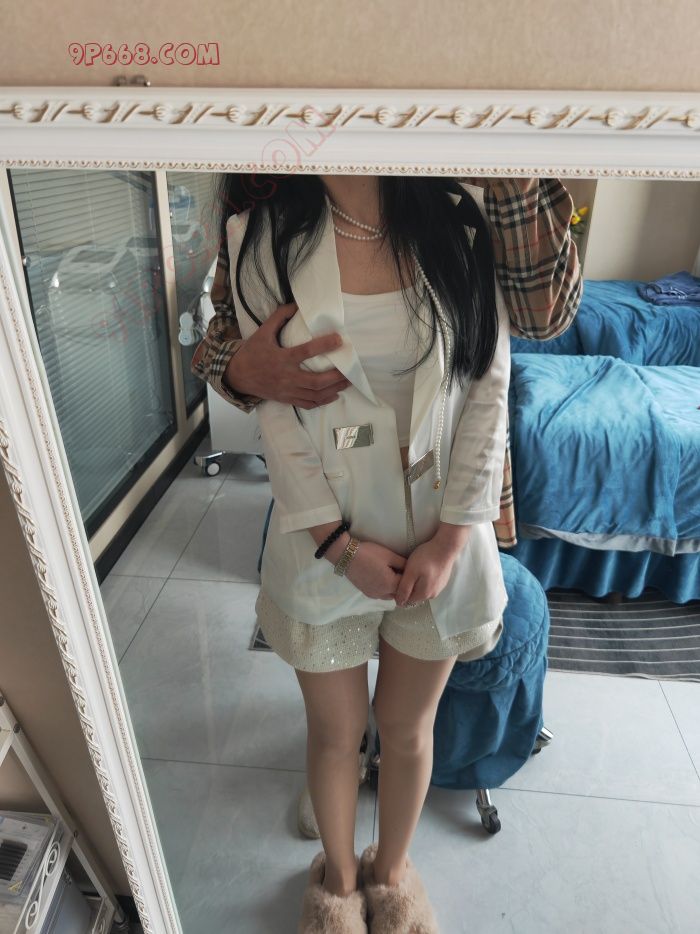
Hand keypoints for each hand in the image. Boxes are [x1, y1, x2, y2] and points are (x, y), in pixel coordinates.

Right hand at [224, 301, 351, 406]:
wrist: (237, 376)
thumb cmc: (252, 353)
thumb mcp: (262, 332)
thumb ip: (279, 317)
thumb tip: (296, 304)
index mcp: (281, 358)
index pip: (306, 352)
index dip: (324, 345)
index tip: (339, 339)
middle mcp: (286, 377)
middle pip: (315, 381)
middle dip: (335, 377)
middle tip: (350, 370)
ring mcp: (287, 391)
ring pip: (315, 395)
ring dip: (334, 390)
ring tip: (348, 382)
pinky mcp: (287, 399)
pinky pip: (307, 404)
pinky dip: (323, 401)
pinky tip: (334, 395)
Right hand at [342, 540, 407, 600]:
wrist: (346, 555)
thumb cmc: (370, 553)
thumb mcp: (389, 555)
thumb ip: (403, 563)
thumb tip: (411, 568)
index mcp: (390, 584)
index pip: (407, 585)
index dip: (410, 578)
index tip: (411, 570)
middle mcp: (383, 593)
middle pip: (399, 593)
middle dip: (402, 585)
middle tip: (403, 573)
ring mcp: (374, 595)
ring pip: (390, 596)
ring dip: (394, 589)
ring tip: (393, 576)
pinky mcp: (366, 593)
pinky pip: (381, 595)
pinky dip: (385, 590)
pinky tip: (383, 579)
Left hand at [394, 526, 471, 605]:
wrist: (446, 546)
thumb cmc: (427, 558)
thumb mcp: (411, 572)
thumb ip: (404, 589)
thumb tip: (399, 603)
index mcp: (424, 594)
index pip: (406, 601)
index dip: (399, 592)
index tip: (397, 580)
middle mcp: (432, 595)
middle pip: (414, 596)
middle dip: (408, 588)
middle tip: (405, 573)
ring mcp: (439, 588)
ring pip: (421, 590)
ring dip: (416, 583)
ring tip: (414, 570)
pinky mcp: (442, 581)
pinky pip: (429, 584)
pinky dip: (423, 579)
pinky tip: (423, 569)